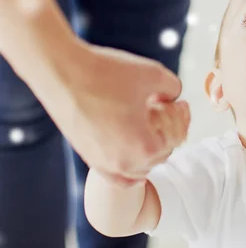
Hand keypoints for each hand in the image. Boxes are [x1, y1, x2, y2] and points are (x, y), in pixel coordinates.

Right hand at [47, 42, 190, 186]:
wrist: (62, 71)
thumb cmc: (108, 73)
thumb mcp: (154, 74)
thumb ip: (174, 88)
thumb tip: (174, 97)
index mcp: (144, 147)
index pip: (176, 139)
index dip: (181, 118)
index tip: (179, 101)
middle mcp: (123, 163)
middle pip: (160, 155)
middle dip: (166, 131)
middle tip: (163, 108)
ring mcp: (103, 163)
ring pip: (139, 167)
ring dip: (148, 147)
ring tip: (146, 121)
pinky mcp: (87, 156)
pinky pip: (116, 175)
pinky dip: (128, 166)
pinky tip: (131, 146)